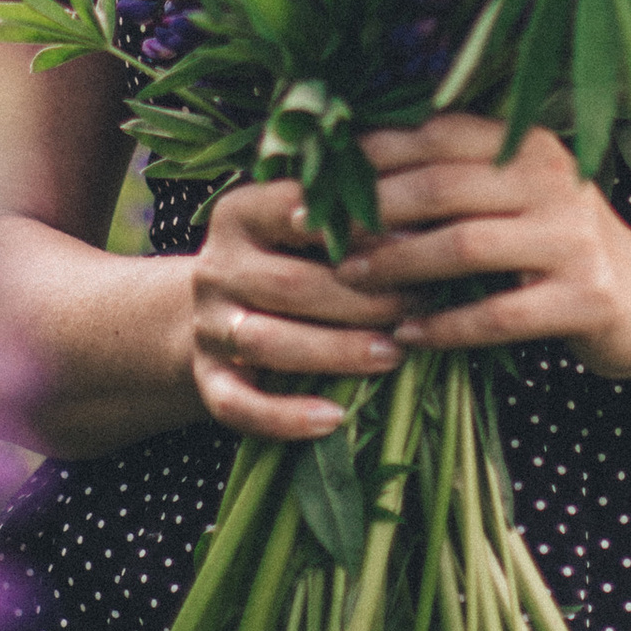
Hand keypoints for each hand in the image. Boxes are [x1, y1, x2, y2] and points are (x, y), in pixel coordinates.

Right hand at [186, 174, 405, 441]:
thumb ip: (346, 223)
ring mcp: (207, 326)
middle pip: (288, 284)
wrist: (214, 308)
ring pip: (266, 343)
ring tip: (392, 355)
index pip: (291, 210)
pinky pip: (237, 406)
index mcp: (241, 214)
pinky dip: (284, 417)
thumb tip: (423, 231)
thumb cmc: (287, 258)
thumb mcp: (305, 229)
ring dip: (335, 352)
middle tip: (417, 306)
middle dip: (360, 299)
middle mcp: (217, 267)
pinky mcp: (207, 380)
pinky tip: (335, 419)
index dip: (352, 227)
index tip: (411, 240)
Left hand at [346, 117, 630, 400]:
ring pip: (464, 246)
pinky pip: (498, 315)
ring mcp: (572, 238)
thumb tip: (352, 167)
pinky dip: (445, 326)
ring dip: (398, 265)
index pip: (438, 134)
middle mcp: (552, 179)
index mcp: (528, 142)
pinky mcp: (584, 297)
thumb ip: (455, 177)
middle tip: (318, 231)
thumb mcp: (517, 194)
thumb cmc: (560, 244)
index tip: (316, 177)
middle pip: (443, 185)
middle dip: (371, 210)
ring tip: (351, 280)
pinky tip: (407, 336)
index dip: (372, 154)